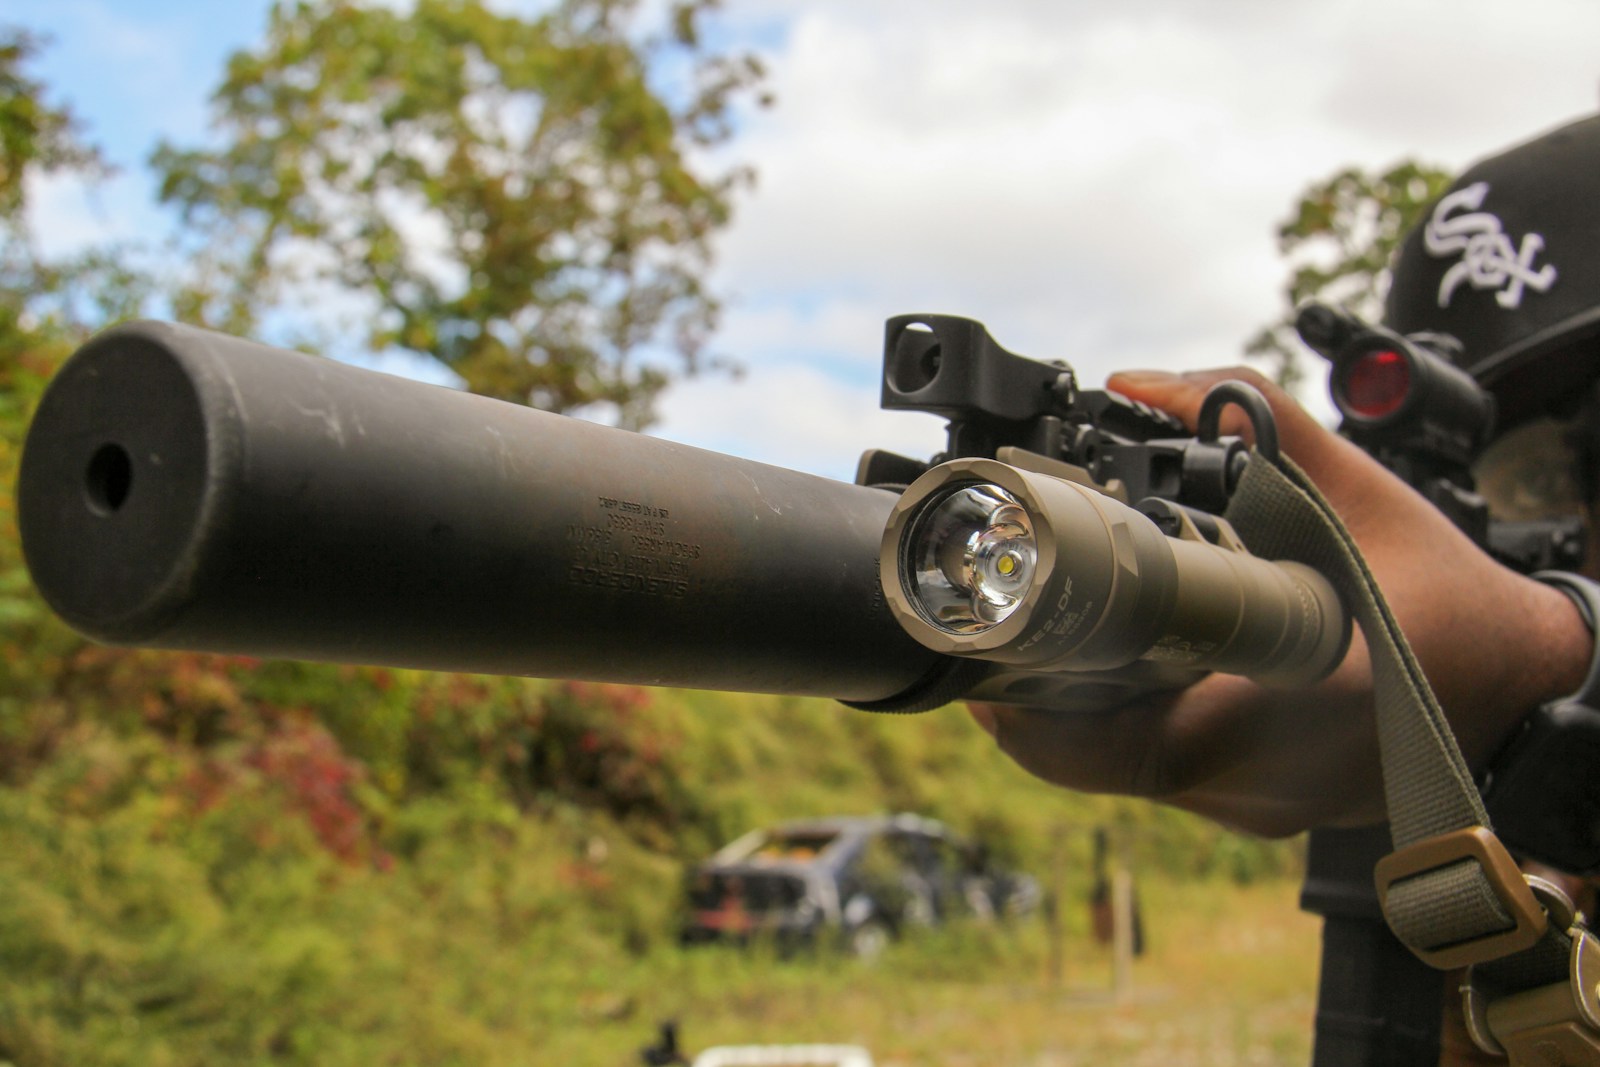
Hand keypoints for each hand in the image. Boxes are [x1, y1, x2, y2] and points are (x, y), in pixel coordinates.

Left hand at [969, 367, 1590, 835]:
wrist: (1525, 687)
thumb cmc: (1442, 594)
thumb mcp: (1352, 490)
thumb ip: (1251, 418)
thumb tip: (1141, 384)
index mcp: (1254, 715)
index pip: (1080, 744)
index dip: (1004, 701)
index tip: (972, 647)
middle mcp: (1240, 783)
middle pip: (1081, 759)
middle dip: (1028, 694)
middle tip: (1001, 624)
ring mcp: (1249, 809)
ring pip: (1118, 771)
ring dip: (1079, 709)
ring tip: (1063, 632)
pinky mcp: (1259, 813)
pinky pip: (1163, 774)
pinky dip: (1134, 722)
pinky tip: (1139, 663)